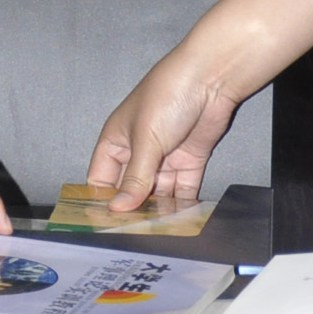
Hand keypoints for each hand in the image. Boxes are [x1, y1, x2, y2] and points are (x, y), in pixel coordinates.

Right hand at [84, 44, 238, 216]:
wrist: (211, 78)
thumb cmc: (167, 95)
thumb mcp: (145, 140)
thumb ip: (135, 178)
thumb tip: (119, 209)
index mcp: (116, 141)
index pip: (101, 180)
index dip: (102, 202)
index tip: (105, 225)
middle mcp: (137, 152)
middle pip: (130, 190)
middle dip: (131, 209)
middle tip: (132, 235)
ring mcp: (164, 158)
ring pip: (156, 193)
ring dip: (157, 210)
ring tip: (156, 233)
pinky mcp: (188, 161)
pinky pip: (182, 189)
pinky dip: (181, 204)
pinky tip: (179, 220)